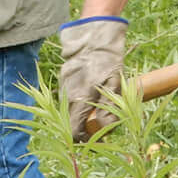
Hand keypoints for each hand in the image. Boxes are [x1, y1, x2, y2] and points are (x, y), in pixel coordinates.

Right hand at [59, 17, 126, 140]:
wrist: (94, 37)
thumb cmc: (108, 62)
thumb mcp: (114, 85)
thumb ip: (108, 110)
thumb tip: (104, 129)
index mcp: (79, 100)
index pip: (73, 132)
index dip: (84, 140)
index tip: (96, 139)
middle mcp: (67, 95)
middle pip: (69, 122)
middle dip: (83, 128)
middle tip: (100, 127)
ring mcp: (63, 86)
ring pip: (69, 109)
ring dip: (80, 114)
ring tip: (97, 110)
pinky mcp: (63, 78)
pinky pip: (68, 97)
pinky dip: (77, 102)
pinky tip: (90, 96)